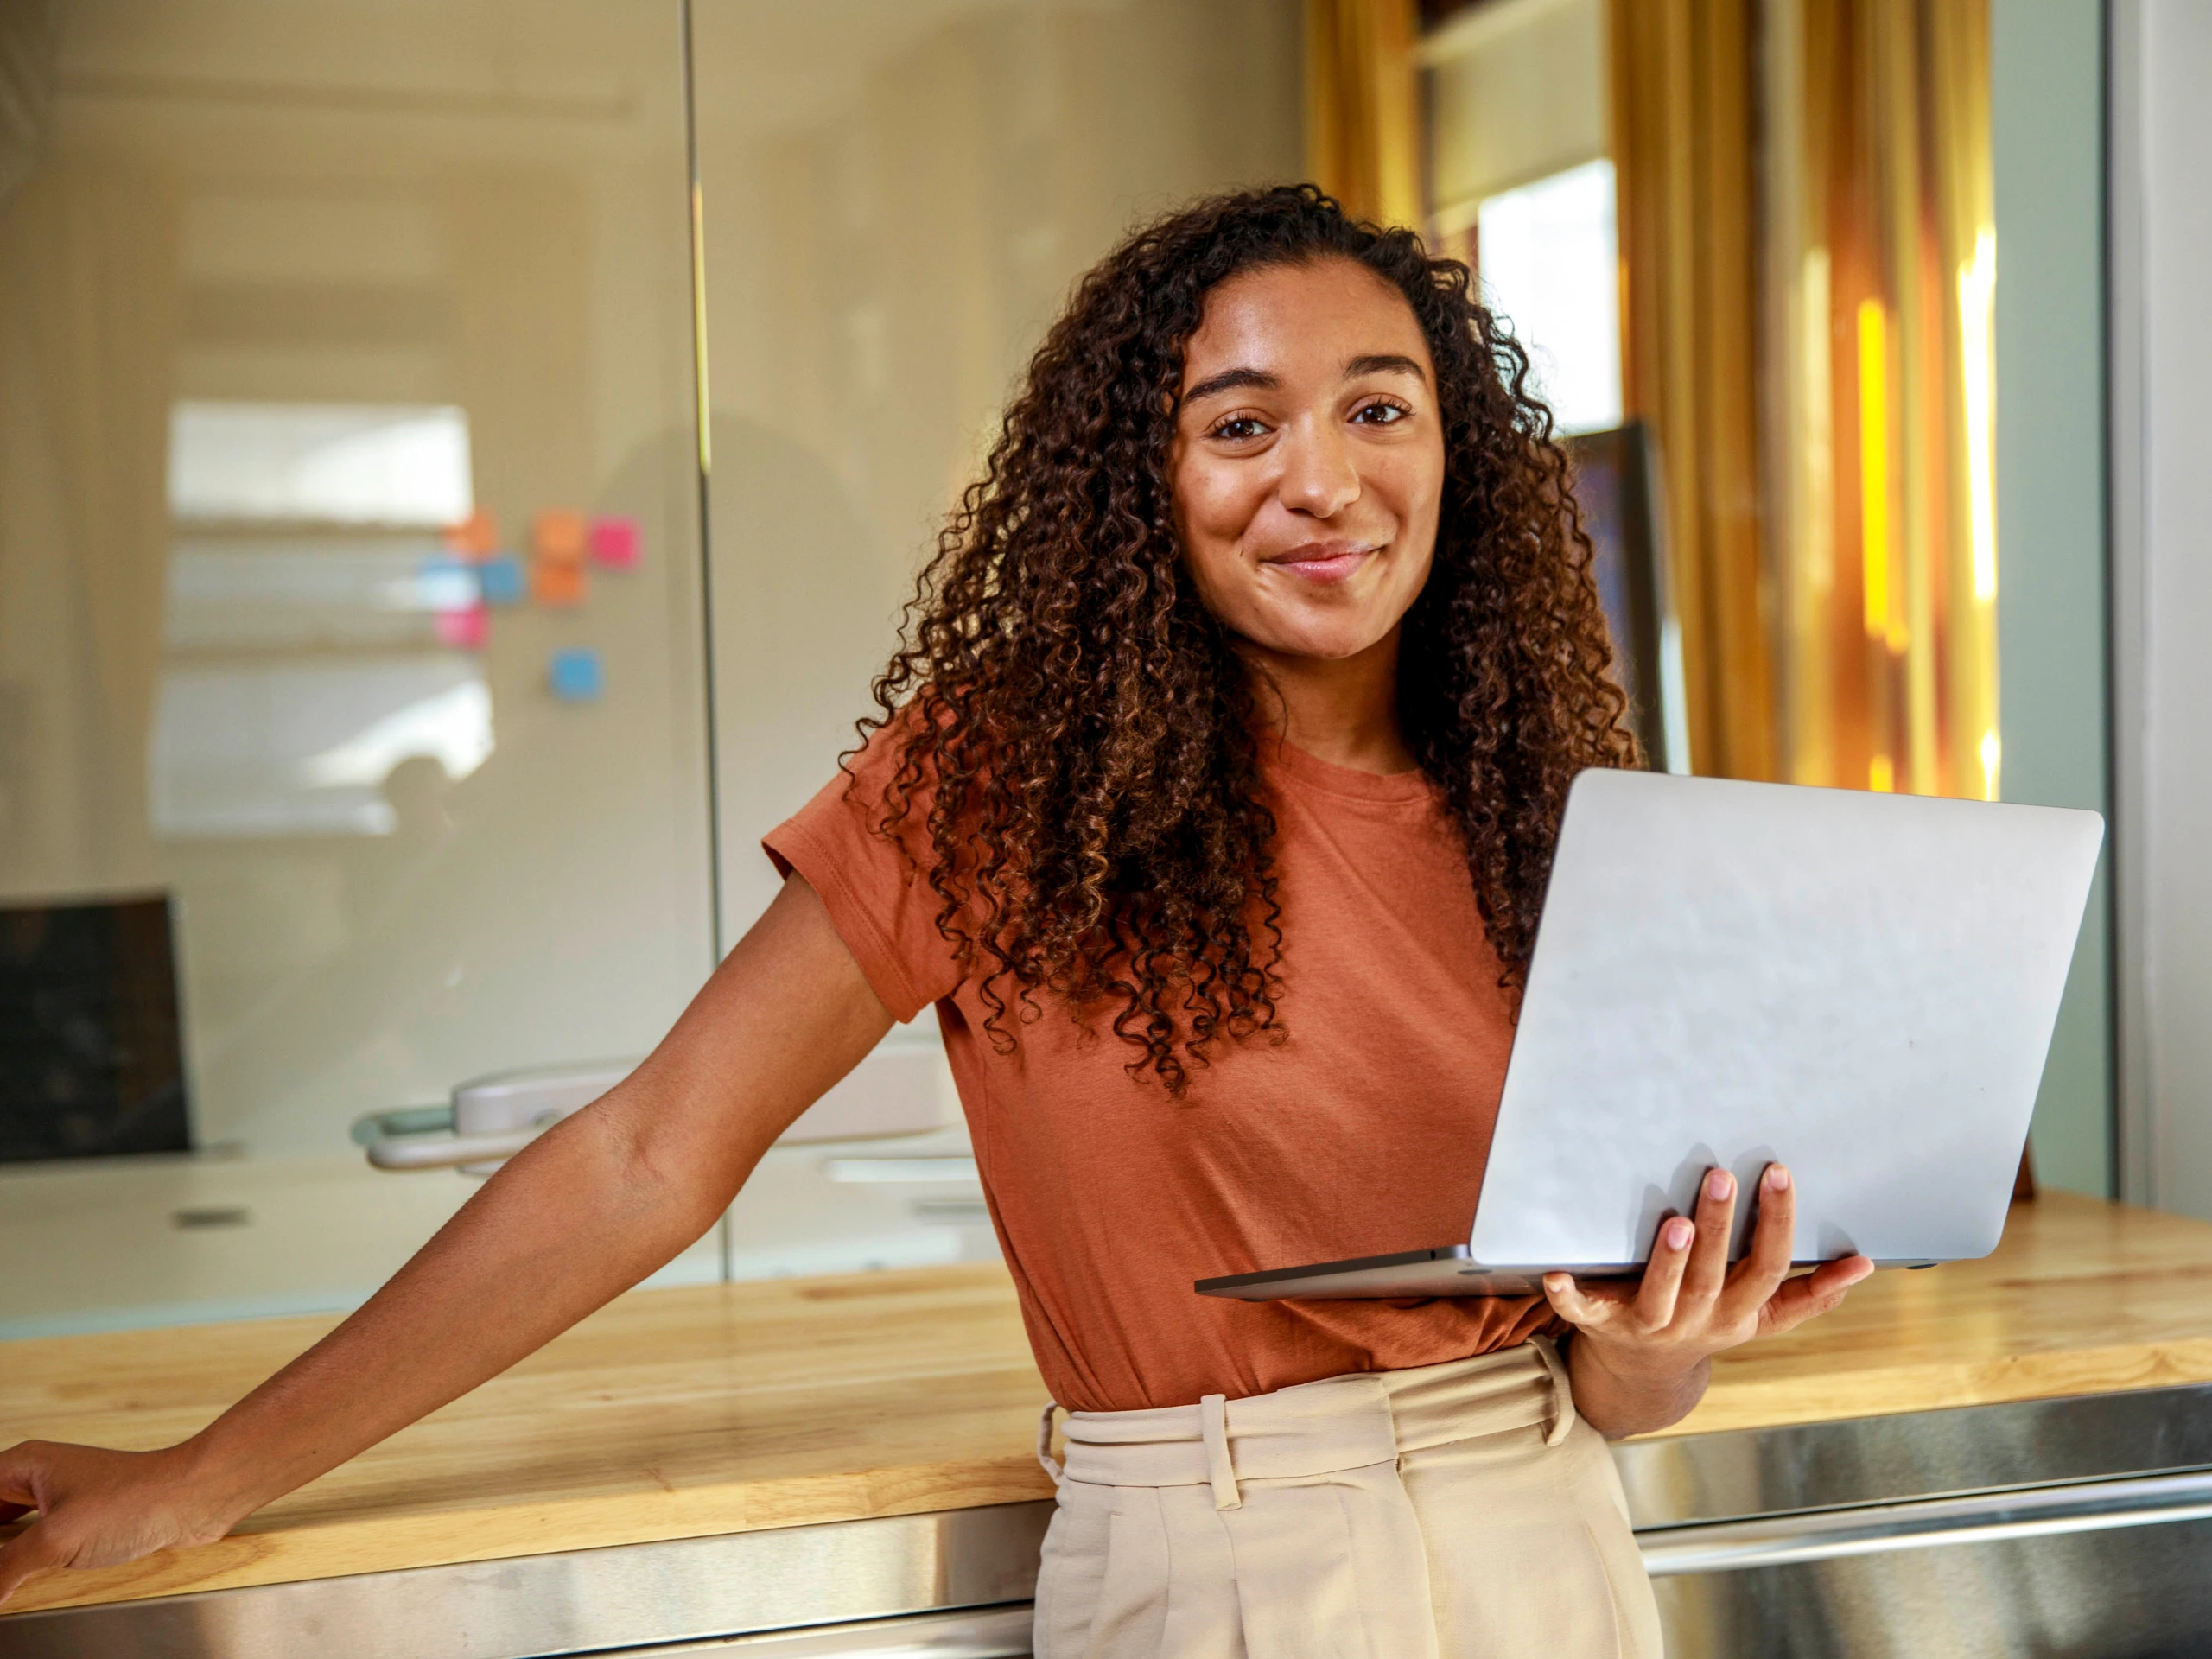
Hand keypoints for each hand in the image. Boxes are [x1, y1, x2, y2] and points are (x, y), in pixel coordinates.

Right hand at [0, 1440, 239, 1606]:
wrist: (195, 1499)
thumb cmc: (136, 1501)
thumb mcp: (56, 1540)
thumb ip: (4, 1569)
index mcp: (22, 1465)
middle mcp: (36, 1477)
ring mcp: (58, 1498)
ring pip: (6, 1529)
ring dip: (2, 1554)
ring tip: (5, 1581)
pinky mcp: (78, 1520)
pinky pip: (30, 1542)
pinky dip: (17, 1563)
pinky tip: (14, 1584)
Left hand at [1542, 1164, 1873, 1434]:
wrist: (1644, 1373)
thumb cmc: (1708, 1322)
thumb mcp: (1762, 1315)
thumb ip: (1809, 1293)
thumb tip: (1865, 1266)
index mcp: (1740, 1311)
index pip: (1768, 1266)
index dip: (1777, 1222)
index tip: (1778, 1172)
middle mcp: (1697, 1319)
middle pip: (1715, 1274)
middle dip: (1722, 1227)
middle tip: (1722, 1177)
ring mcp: (1648, 1323)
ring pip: (1663, 1293)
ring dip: (1670, 1259)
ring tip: (1677, 1219)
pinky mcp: (1600, 1323)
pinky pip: (1582, 1310)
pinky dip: (1568, 1294)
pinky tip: (1555, 1272)